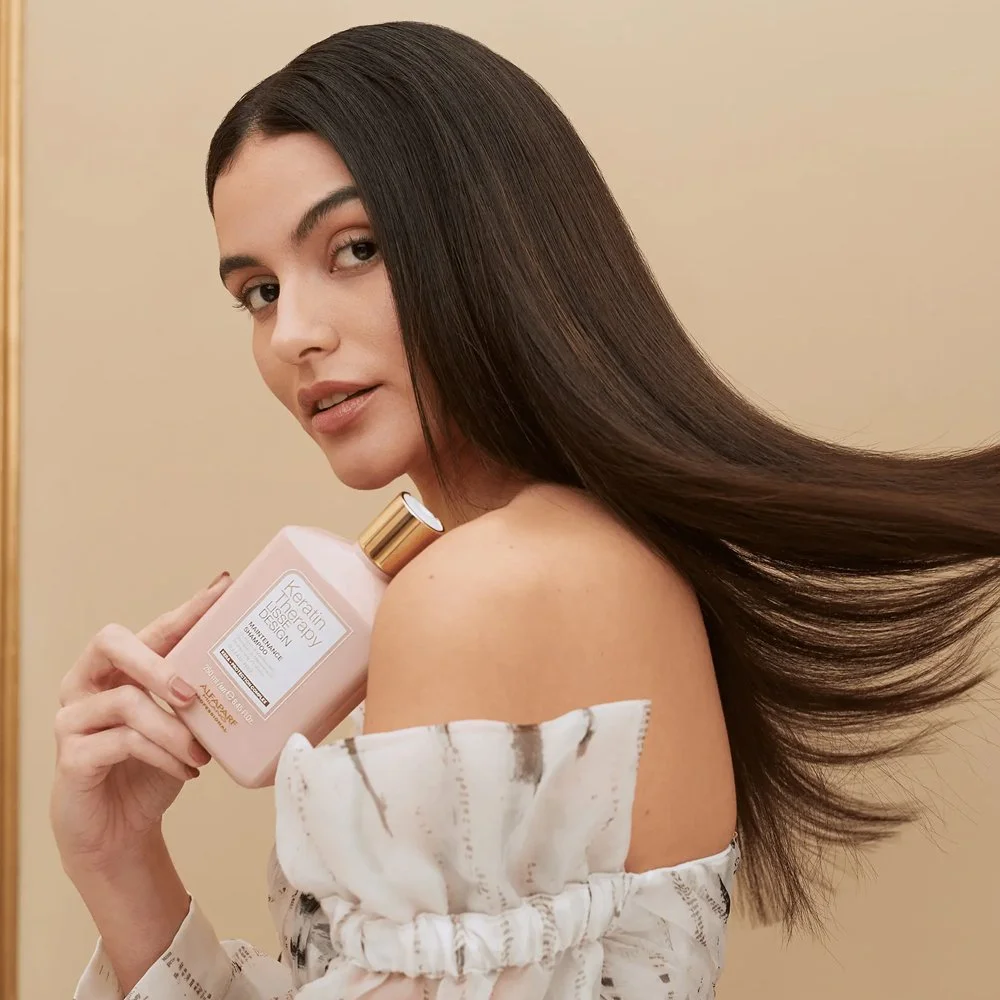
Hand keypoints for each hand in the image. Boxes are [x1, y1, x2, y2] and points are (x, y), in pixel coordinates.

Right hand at [50, 573, 230, 875]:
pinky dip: (161, 756)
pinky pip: (119, 744)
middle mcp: (87, 684)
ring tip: (202, 752)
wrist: (118, 831)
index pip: (155, 629)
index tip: (224, 587)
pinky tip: (186, 771)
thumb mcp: (181, 728)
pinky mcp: (71, 758)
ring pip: (125, 702)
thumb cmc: (151, 769)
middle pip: (111, 643)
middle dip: (157, 663)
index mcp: (119, 669)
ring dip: (173, 729)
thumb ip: (199, 699)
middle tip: (191, 693)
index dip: (188, 609)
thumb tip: (258, 676)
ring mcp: (73, 720)